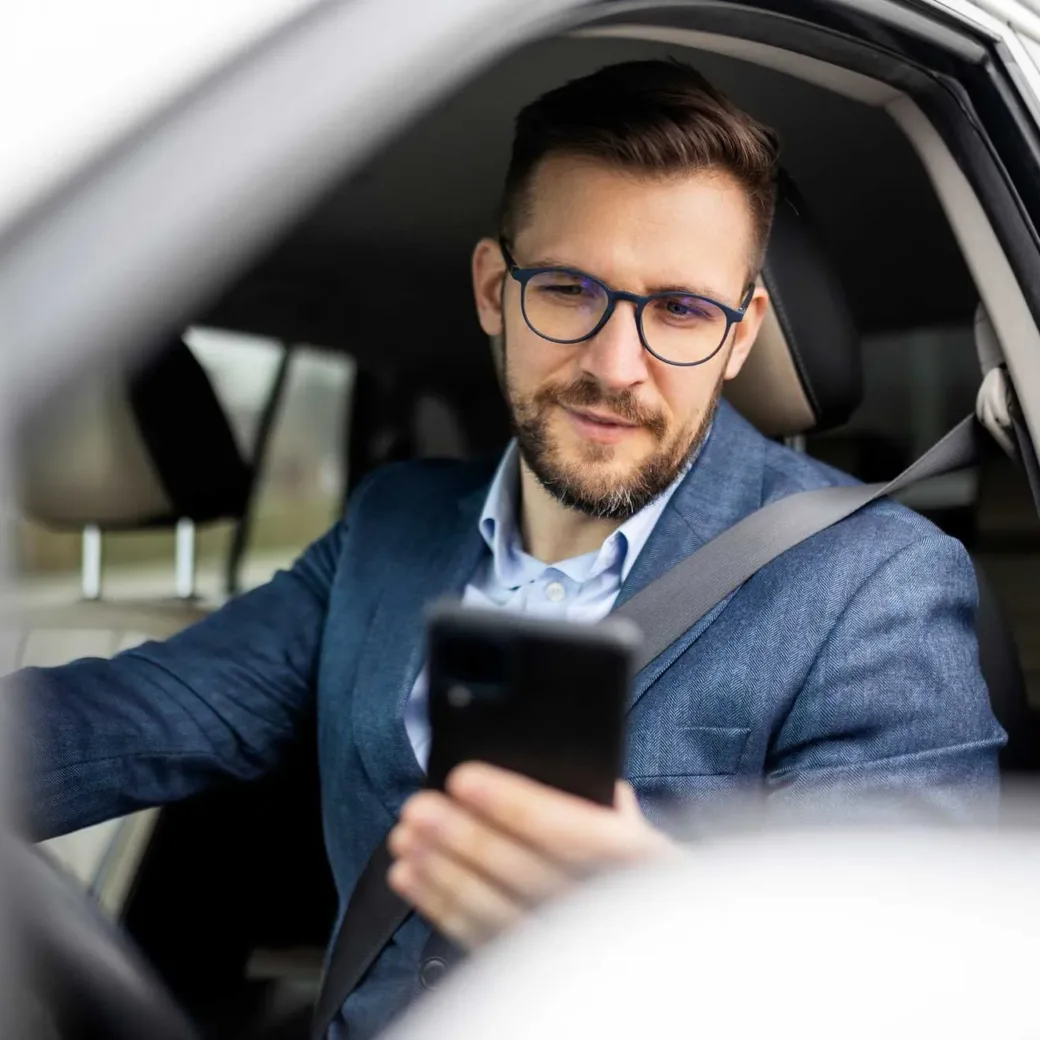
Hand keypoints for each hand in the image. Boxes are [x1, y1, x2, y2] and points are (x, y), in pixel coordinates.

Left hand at [387, 763, 674, 949]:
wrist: (671, 964)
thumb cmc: (650, 885)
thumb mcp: (652, 845)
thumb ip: (614, 811)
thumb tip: (589, 780)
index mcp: (645, 865)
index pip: (574, 829)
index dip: (514, 802)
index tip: (463, 778)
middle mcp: (612, 912)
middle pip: (524, 872)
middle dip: (462, 838)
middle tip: (418, 810)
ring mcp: (576, 949)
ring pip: (496, 910)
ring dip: (443, 872)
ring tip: (407, 841)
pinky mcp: (541, 972)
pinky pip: (483, 939)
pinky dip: (442, 907)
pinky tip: (414, 878)